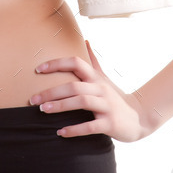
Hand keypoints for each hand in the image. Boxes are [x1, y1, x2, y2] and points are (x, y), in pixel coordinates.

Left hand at [29, 40, 146, 141]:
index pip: (76, 63)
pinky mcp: (110, 123)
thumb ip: (93, 61)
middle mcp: (100, 89)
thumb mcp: (104, 78)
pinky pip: (90, 126)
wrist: (140, 117)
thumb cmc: (116, 96)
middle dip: (51, 91)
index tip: (38, 70)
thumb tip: (85, 40)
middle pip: (74, 85)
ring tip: (43, 110)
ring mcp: (106, 105)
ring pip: (81, 102)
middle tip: (32, 100)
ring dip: (60, 106)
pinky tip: (60, 132)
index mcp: (96, 78)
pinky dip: (74, 129)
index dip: (56, 64)